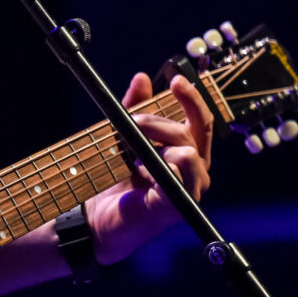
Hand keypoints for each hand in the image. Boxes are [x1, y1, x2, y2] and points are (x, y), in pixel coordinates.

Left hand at [84, 72, 213, 265]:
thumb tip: (143, 78)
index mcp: (188, 151)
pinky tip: (139, 171)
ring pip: (188, 151)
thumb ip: (135, 109)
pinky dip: (156, 168)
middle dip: (159, 121)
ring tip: (132, 154)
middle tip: (133, 121)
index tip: (176, 80)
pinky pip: (176, 177)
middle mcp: (195, 170)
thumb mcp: (123, 136)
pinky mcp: (175, 206)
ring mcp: (188, 190)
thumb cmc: (114, 179)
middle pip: (192, 132)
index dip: (192, 98)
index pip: (201, 120)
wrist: (96, 217)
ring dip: (156, 144)